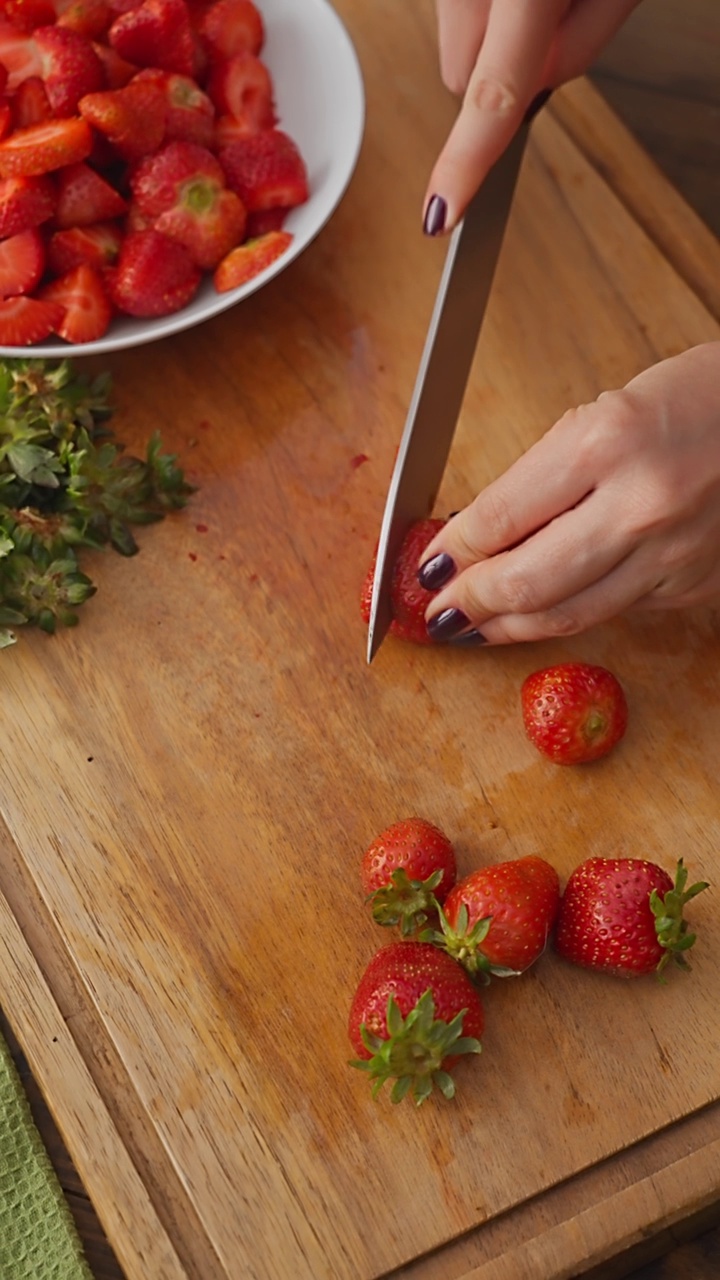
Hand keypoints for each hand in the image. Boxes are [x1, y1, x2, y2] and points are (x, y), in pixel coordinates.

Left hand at [417, 343, 719, 644]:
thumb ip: (542, 476)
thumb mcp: (604, 412)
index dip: (454, 549)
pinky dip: (569, 615)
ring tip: (472, 629)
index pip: (502, 516)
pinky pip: (616, 611)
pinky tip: (540, 614)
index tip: (427, 563)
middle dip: (470, 603)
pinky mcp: (694, 584)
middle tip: (437, 613)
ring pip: (570, 614)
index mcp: (608, 444)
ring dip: (509, 628)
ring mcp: (672, 554)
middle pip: (529, 582)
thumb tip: (477, 534)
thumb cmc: (693, 398)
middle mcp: (640, 506)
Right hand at [423, 0, 641, 233]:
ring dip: (494, 39)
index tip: (442, 214)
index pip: (493, 96)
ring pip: (458, 48)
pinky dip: (486, 12)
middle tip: (556, 20)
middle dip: (504, 73)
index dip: (466, 163)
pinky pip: (456, 15)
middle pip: (464, 81)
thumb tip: (528, 95)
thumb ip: (576, 53)